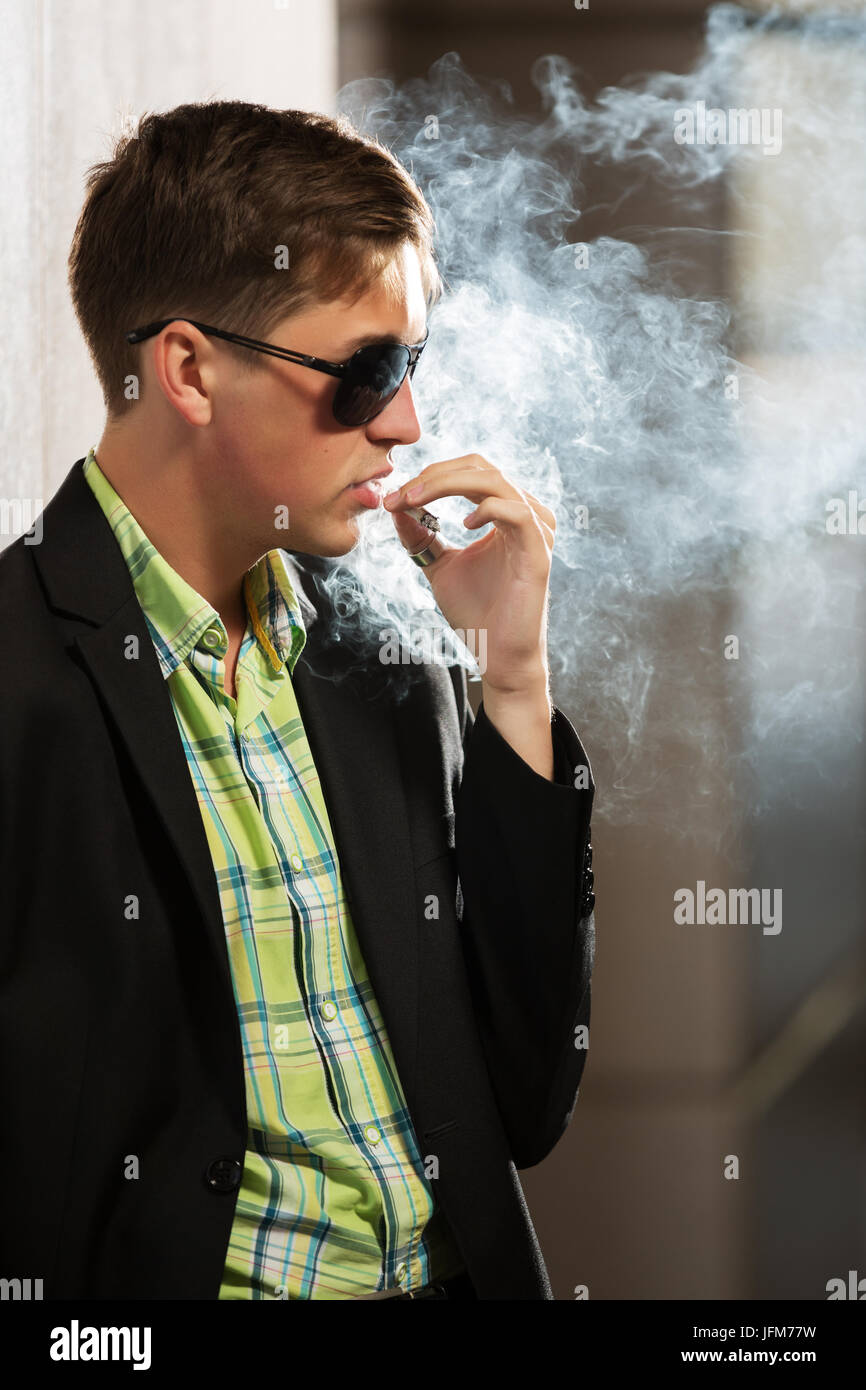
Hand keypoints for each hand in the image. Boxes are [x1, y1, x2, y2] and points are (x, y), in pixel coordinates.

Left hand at [383, 454, 554, 694]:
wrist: (497, 655)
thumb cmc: (476, 613)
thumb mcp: (440, 565)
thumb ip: (421, 535)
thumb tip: (395, 505)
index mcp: (505, 512)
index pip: (469, 471)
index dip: (430, 476)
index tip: (394, 497)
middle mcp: (525, 515)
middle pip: (481, 466)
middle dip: (434, 475)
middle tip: (401, 494)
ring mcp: (535, 531)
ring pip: (496, 481)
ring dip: (448, 484)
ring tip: (416, 500)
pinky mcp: (539, 552)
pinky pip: (517, 512)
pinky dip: (486, 509)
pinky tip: (463, 525)